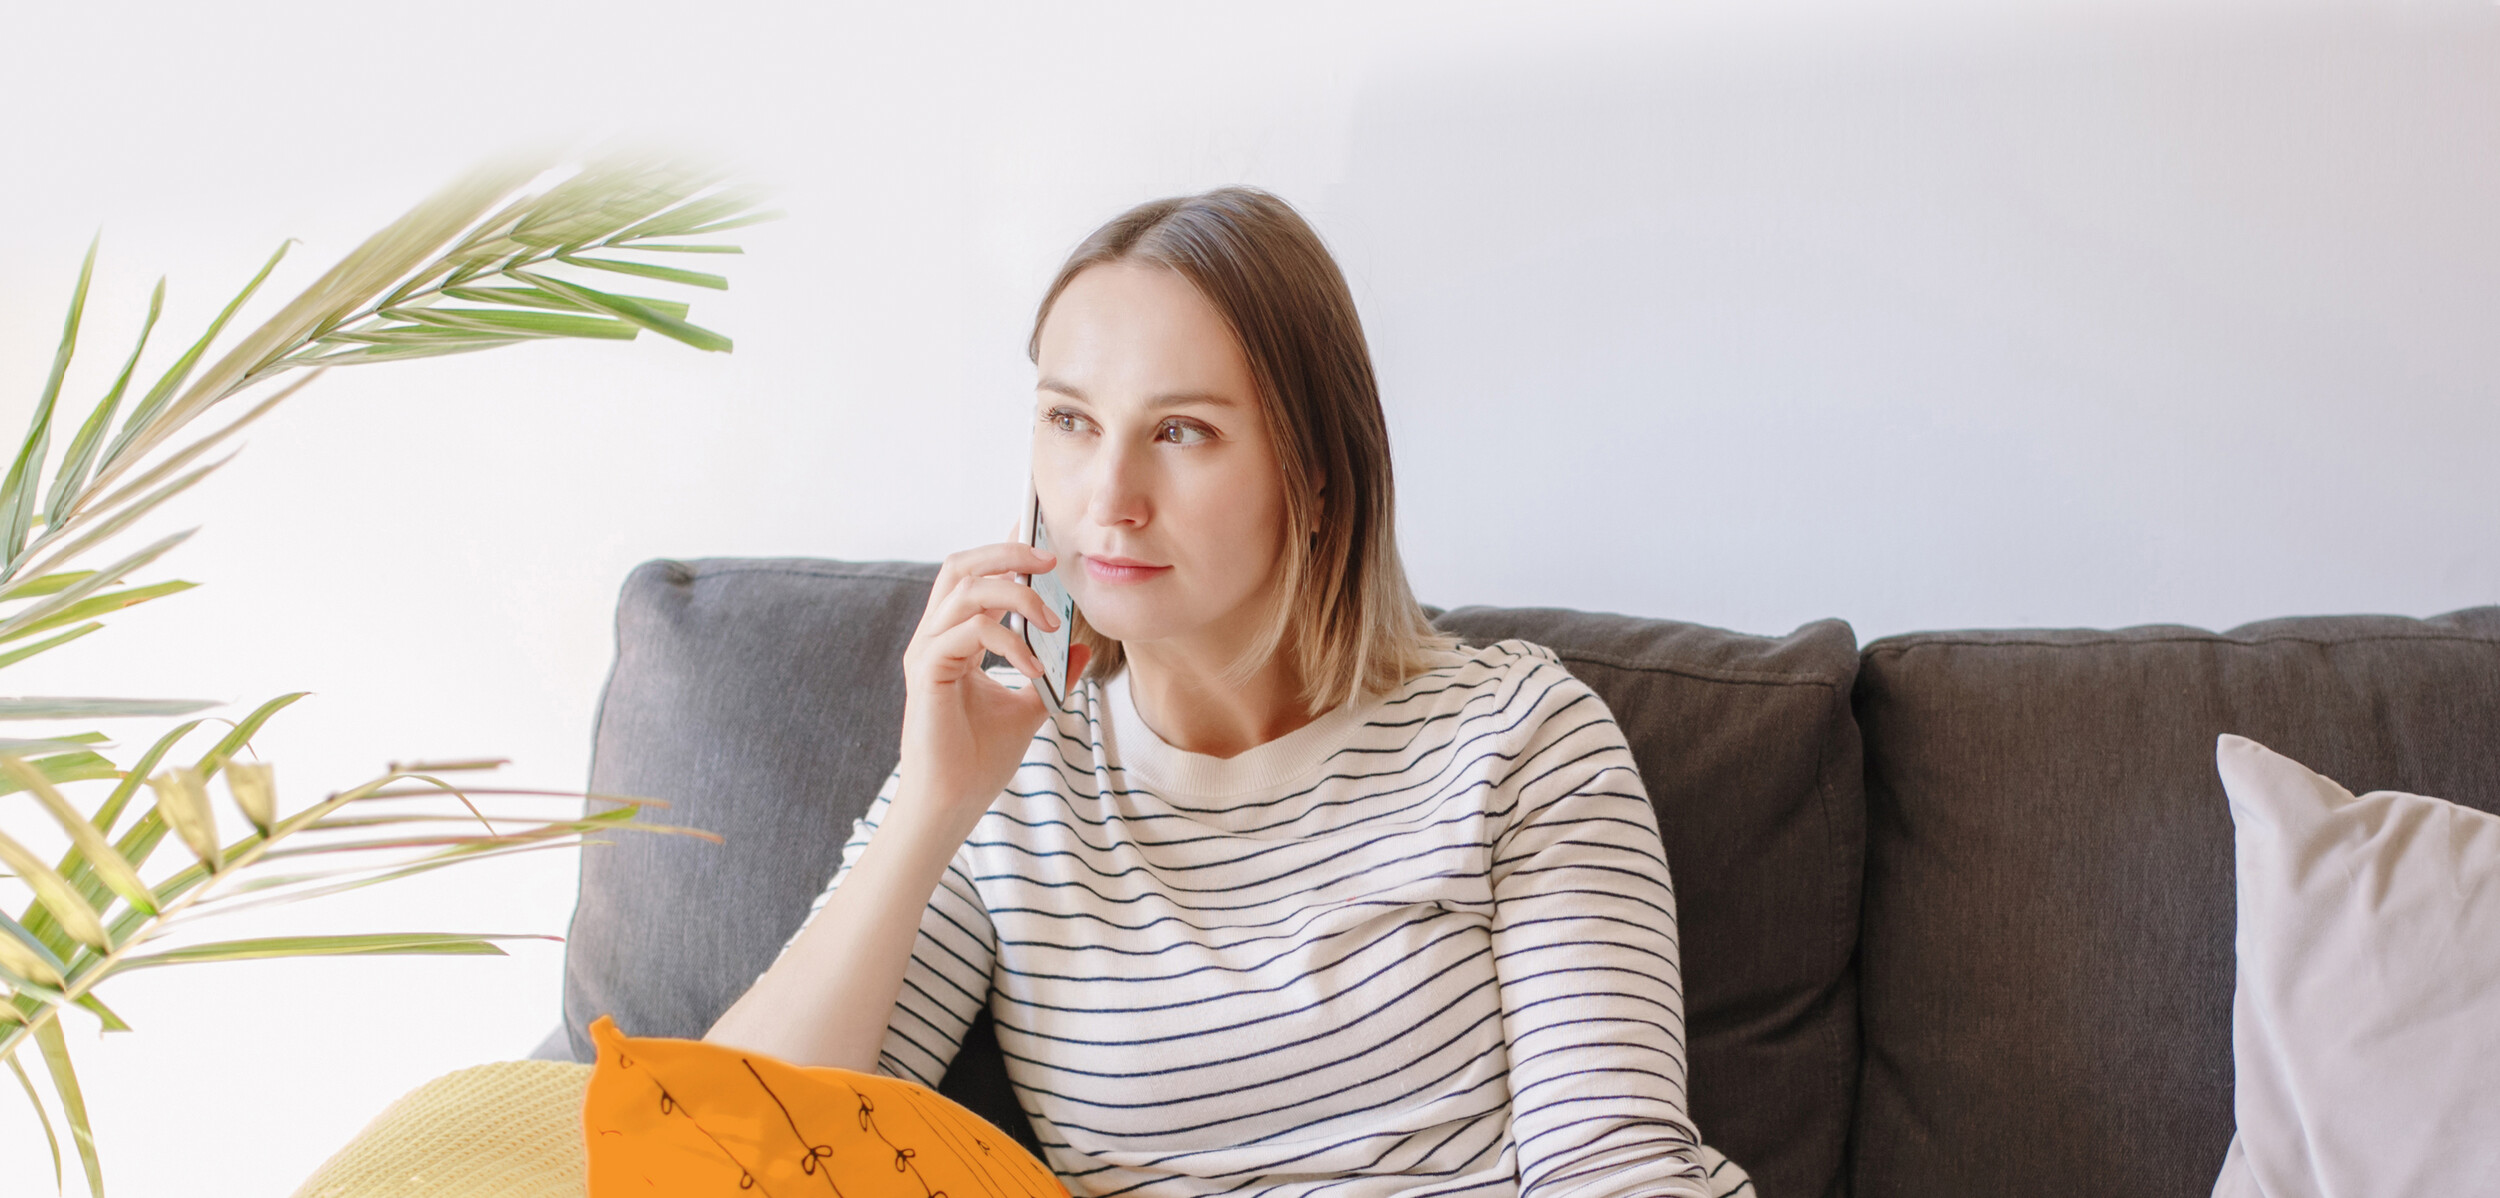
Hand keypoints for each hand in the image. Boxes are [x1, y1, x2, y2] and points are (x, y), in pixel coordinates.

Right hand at [896, 541, 1092, 833]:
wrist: (952, 803)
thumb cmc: (978, 760)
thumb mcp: (1029, 708)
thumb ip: (1050, 674)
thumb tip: (1081, 647)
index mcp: (952, 638)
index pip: (974, 576)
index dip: (1004, 550)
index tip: (1040, 536)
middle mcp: (934, 637)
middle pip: (961, 566)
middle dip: (1007, 554)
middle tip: (1050, 560)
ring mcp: (926, 652)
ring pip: (965, 589)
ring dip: (1016, 595)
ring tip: (1051, 622)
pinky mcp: (927, 673)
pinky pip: (968, 632)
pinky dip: (1008, 641)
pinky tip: (1033, 668)